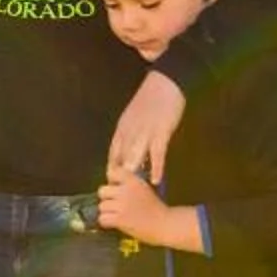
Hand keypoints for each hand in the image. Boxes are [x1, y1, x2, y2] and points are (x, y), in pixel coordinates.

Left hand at [93, 165, 166, 243]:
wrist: (165, 224)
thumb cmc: (155, 208)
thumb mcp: (143, 188)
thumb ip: (128, 184)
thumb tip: (110, 183)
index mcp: (133, 181)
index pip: (112, 172)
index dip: (111, 181)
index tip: (116, 188)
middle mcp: (125, 191)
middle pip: (102, 191)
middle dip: (107, 198)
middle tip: (116, 205)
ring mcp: (122, 205)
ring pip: (101, 206)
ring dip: (107, 212)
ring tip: (117, 215)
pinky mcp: (119, 219)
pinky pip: (102, 219)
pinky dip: (106, 222)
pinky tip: (114, 223)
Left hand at [107, 70, 186, 185]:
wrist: (165, 81)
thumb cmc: (152, 98)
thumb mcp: (135, 116)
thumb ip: (132, 133)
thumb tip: (131, 150)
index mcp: (123, 127)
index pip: (113, 152)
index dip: (112, 168)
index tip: (112, 183)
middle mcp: (130, 131)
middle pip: (121, 158)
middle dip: (120, 177)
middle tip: (121, 195)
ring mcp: (145, 132)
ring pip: (135, 157)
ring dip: (135, 175)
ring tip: (134, 193)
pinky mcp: (160, 131)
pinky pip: (157, 153)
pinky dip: (156, 167)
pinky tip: (156, 180)